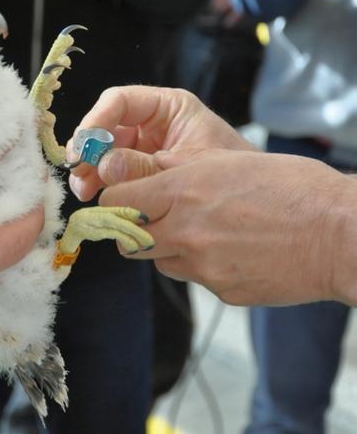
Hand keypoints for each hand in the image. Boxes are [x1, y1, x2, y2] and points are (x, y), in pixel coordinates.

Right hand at [68, 85, 255, 200]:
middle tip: (79, 174)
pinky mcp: (141, 174)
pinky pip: (114, 175)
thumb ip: (145, 168)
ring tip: (85, 191)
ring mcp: (144, 150)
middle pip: (106, 129)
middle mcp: (151, 125)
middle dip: (89, 151)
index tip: (83, 146)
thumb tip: (104, 168)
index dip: (96, 120)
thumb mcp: (186, 167)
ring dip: (90, 171)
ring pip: (105, 153)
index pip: (120, 101)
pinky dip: (102, 186)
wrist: (256, 205)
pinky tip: (96, 198)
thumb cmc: (233, 174)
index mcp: (168, 108)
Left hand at [99, 148, 356, 305]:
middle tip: (152, 218)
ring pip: (158, 261)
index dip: (115, 200)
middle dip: (132, 230)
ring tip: (199, 231)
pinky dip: (199, 265)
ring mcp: (202, 266)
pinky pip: (193, 278)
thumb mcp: (229, 158)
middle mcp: (184, 231)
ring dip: (166, 248)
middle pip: (127, 240)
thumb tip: (146, 169)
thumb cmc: (291, 187)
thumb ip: (178, 166)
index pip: (115, 201)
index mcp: (182, 191)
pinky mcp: (221, 290)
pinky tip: (229, 249)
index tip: (123, 198)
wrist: (340, 234)